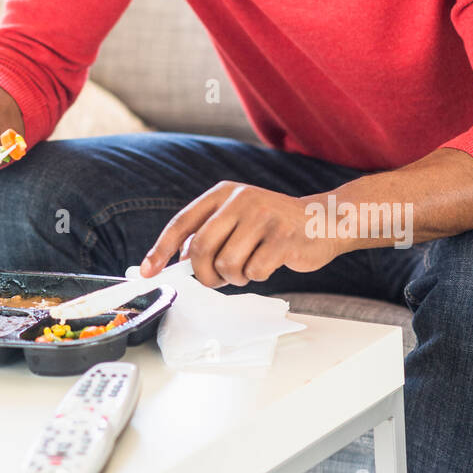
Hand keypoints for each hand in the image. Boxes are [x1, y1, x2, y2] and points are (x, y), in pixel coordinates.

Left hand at [140, 182, 336, 287]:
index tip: (148, 272)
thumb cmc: (273, 225)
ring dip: (235, 277)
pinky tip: (269, 263)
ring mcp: (263, 217)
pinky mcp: (283, 238)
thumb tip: (176, 261)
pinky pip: (254, 272)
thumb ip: (209, 232)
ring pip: (227, 265)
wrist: (324, 220)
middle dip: (204, 274)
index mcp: (223, 193)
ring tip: (249, 266)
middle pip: (201, 249)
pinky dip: (257, 276)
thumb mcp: (238, 217)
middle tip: (216, 279)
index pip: (183, 223)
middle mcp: (240, 200)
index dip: (161, 249)